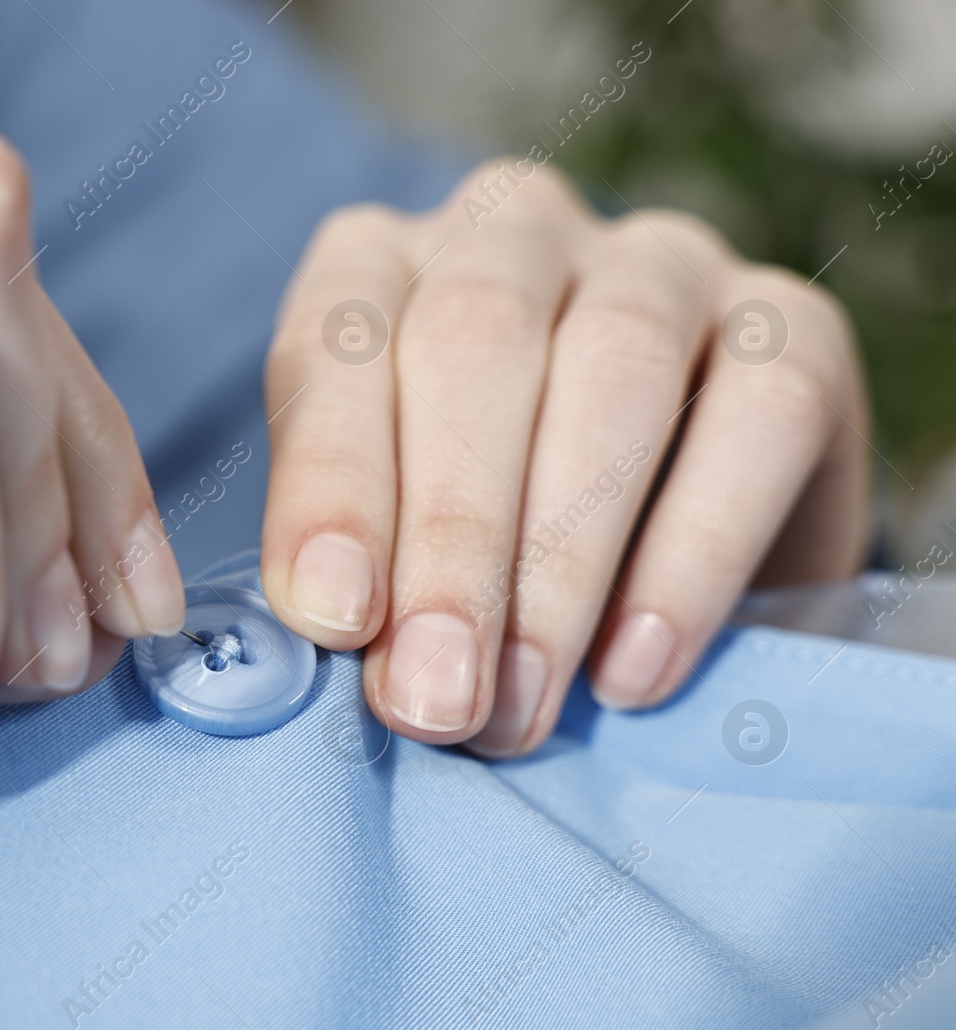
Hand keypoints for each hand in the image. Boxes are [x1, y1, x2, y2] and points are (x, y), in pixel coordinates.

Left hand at [260, 160, 870, 754]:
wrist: (664, 539)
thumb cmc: (480, 540)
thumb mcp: (392, 538)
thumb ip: (368, 571)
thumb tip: (364, 667)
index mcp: (377, 265)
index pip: (334, 344)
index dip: (331, 484)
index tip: (333, 620)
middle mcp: (511, 232)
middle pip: (473, 342)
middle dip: (450, 539)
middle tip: (435, 699)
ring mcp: (658, 262)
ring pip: (615, 367)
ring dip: (559, 560)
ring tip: (520, 704)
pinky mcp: (792, 324)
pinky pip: (760, 416)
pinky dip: (694, 556)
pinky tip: (635, 668)